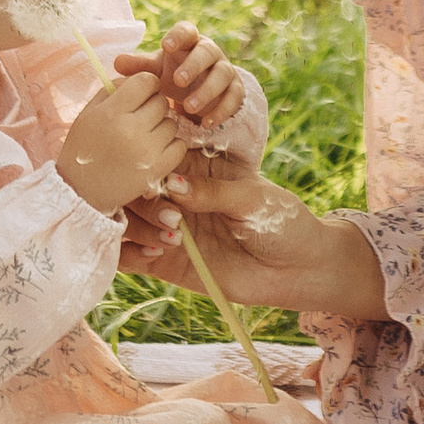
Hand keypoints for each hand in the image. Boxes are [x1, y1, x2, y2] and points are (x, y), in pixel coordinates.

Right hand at [59, 69, 187, 216]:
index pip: (146, 81)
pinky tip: (155, 150)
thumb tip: (139, 77)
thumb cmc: (83, 147)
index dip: (147, 85)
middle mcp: (131, 129)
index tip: (142, 94)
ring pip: (172, 124)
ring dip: (162, 127)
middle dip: (153, 106)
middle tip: (141, 119)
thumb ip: (114, 90)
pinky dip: (171, 146)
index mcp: (112, 112)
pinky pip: (180, 146)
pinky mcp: (157, 170)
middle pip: (161, 102)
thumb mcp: (89, 113)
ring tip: (144, 138)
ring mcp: (146, 151)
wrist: (79, 191)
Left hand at [115, 21, 257, 147]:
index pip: (187, 31)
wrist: (198, 93)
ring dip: (207, 90)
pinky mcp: (235, 90)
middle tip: (177, 81)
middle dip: (194, 65)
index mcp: (189, 42)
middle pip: (207, 51)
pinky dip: (222, 110)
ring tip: (189, 107)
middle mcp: (210, 52)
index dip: (178, 36)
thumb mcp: (156, 72)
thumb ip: (139, 67)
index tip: (166, 45)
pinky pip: (234, 98)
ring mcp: (225, 70)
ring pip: (223, 74)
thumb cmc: (173, 75)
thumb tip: (117, 62)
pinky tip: (206, 124)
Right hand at [121, 166, 388, 328]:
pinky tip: (157, 252)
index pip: (157, 153)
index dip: (147, 156)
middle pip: (133, 187)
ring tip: (172, 236)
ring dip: (138, 225)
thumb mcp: (252, 200)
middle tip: (172, 214)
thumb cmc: (281, 223)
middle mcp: (175, 195)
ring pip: (126, 219)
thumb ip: (212, 192)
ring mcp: (167, 227)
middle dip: (142, 196)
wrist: (296, 270)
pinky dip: (130, 253)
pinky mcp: (166, 262)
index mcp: (195, 167)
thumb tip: (171, 184)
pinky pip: (130, 256)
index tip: (158, 171)